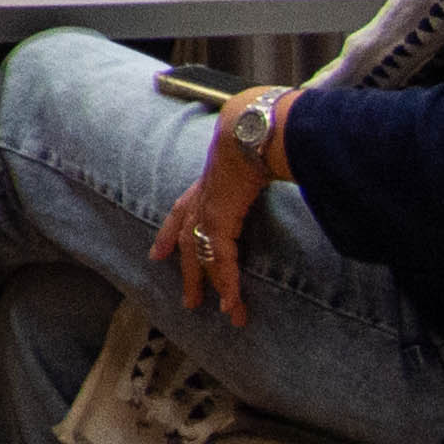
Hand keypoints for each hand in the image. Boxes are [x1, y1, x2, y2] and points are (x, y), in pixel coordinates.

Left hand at [156, 91, 293, 325]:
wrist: (251, 129)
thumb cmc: (260, 135)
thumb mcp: (258, 155)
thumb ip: (264, 167)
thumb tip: (286, 161)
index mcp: (210, 183)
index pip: (182, 212)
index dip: (169, 233)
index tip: (158, 253)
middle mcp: (203, 198)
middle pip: (187, 241)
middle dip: (189, 272)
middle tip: (189, 300)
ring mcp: (207, 209)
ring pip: (203, 258)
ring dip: (215, 288)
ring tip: (227, 314)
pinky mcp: (218, 220)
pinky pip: (220, 260)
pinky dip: (228, 283)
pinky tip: (233, 303)